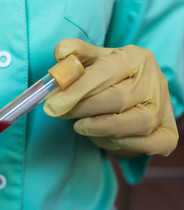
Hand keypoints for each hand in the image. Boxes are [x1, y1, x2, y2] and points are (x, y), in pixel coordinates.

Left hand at [44, 38, 177, 155]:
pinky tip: (106, 136)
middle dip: (82, 109)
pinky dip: (122, 144)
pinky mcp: (167, 134)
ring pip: (131, 124)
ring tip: (80, 125)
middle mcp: (155, 81)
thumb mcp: (94, 60)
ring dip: (98, 128)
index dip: (76, 90)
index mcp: (137, 58)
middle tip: (61, 113)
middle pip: (116, 99)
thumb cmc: (111, 77)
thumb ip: (76, 54)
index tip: (53, 104)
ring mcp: (163, 109)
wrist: (139, 95)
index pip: (104, 73)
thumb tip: (60, 53)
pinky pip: (146, 144)